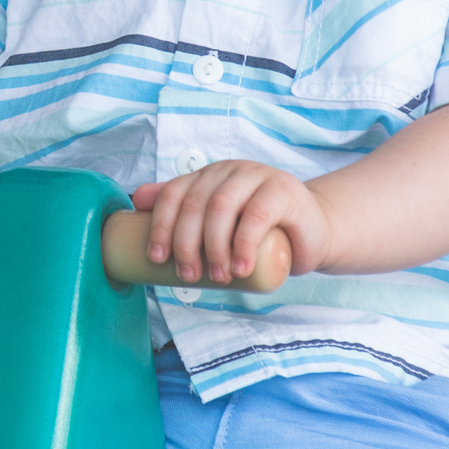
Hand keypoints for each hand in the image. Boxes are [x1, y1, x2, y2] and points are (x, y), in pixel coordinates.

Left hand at [132, 161, 332, 283]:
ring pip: (222, 207)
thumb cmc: (260, 231)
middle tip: (189, 275)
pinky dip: (243, 244)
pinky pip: (257, 215)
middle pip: (196, 203)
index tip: (156, 258)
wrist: (311, 230)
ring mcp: (258, 176)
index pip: (175, 193)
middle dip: (186, 243)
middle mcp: (230, 170)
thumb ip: (182, 208)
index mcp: (209, 176)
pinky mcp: (284, 190)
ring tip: (217, 278)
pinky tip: (240, 269)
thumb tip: (136, 199)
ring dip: (213, 247)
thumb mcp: (218, 223)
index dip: (161, 225)